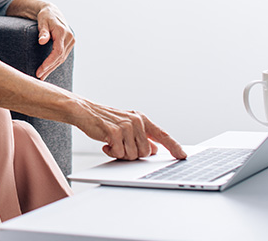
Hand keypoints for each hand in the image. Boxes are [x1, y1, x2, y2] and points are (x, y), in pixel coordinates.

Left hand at [34, 4, 74, 79]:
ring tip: (42, 76)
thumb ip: (43, 32)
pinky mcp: (69, 44)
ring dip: (52, 68)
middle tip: (39, 76)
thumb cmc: (45, 16)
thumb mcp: (42, 22)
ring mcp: (71, 41)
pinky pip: (62, 55)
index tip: (40, 70)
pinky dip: (55, 63)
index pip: (57, 52)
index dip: (49, 63)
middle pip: (60, 57)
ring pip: (62, 58)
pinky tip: (48, 69)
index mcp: (63, 32)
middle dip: (49, 68)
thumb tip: (41, 41)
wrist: (53, 12)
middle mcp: (70, 38)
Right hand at [70, 98, 186, 159]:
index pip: (163, 135)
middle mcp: (137, 121)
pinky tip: (106, 143)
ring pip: (133, 155)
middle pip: (146, 152)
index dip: (174, 146)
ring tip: (112, 143)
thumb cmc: (105, 121)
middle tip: (121, 146)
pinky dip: (112, 152)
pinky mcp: (114, 131)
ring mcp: (126, 125)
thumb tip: (154, 150)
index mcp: (142, 119)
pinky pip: (119, 153)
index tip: (183, 156)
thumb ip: (142, 138)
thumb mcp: (127, 127)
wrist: (85, 111)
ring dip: (121, 154)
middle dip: (133, 154)